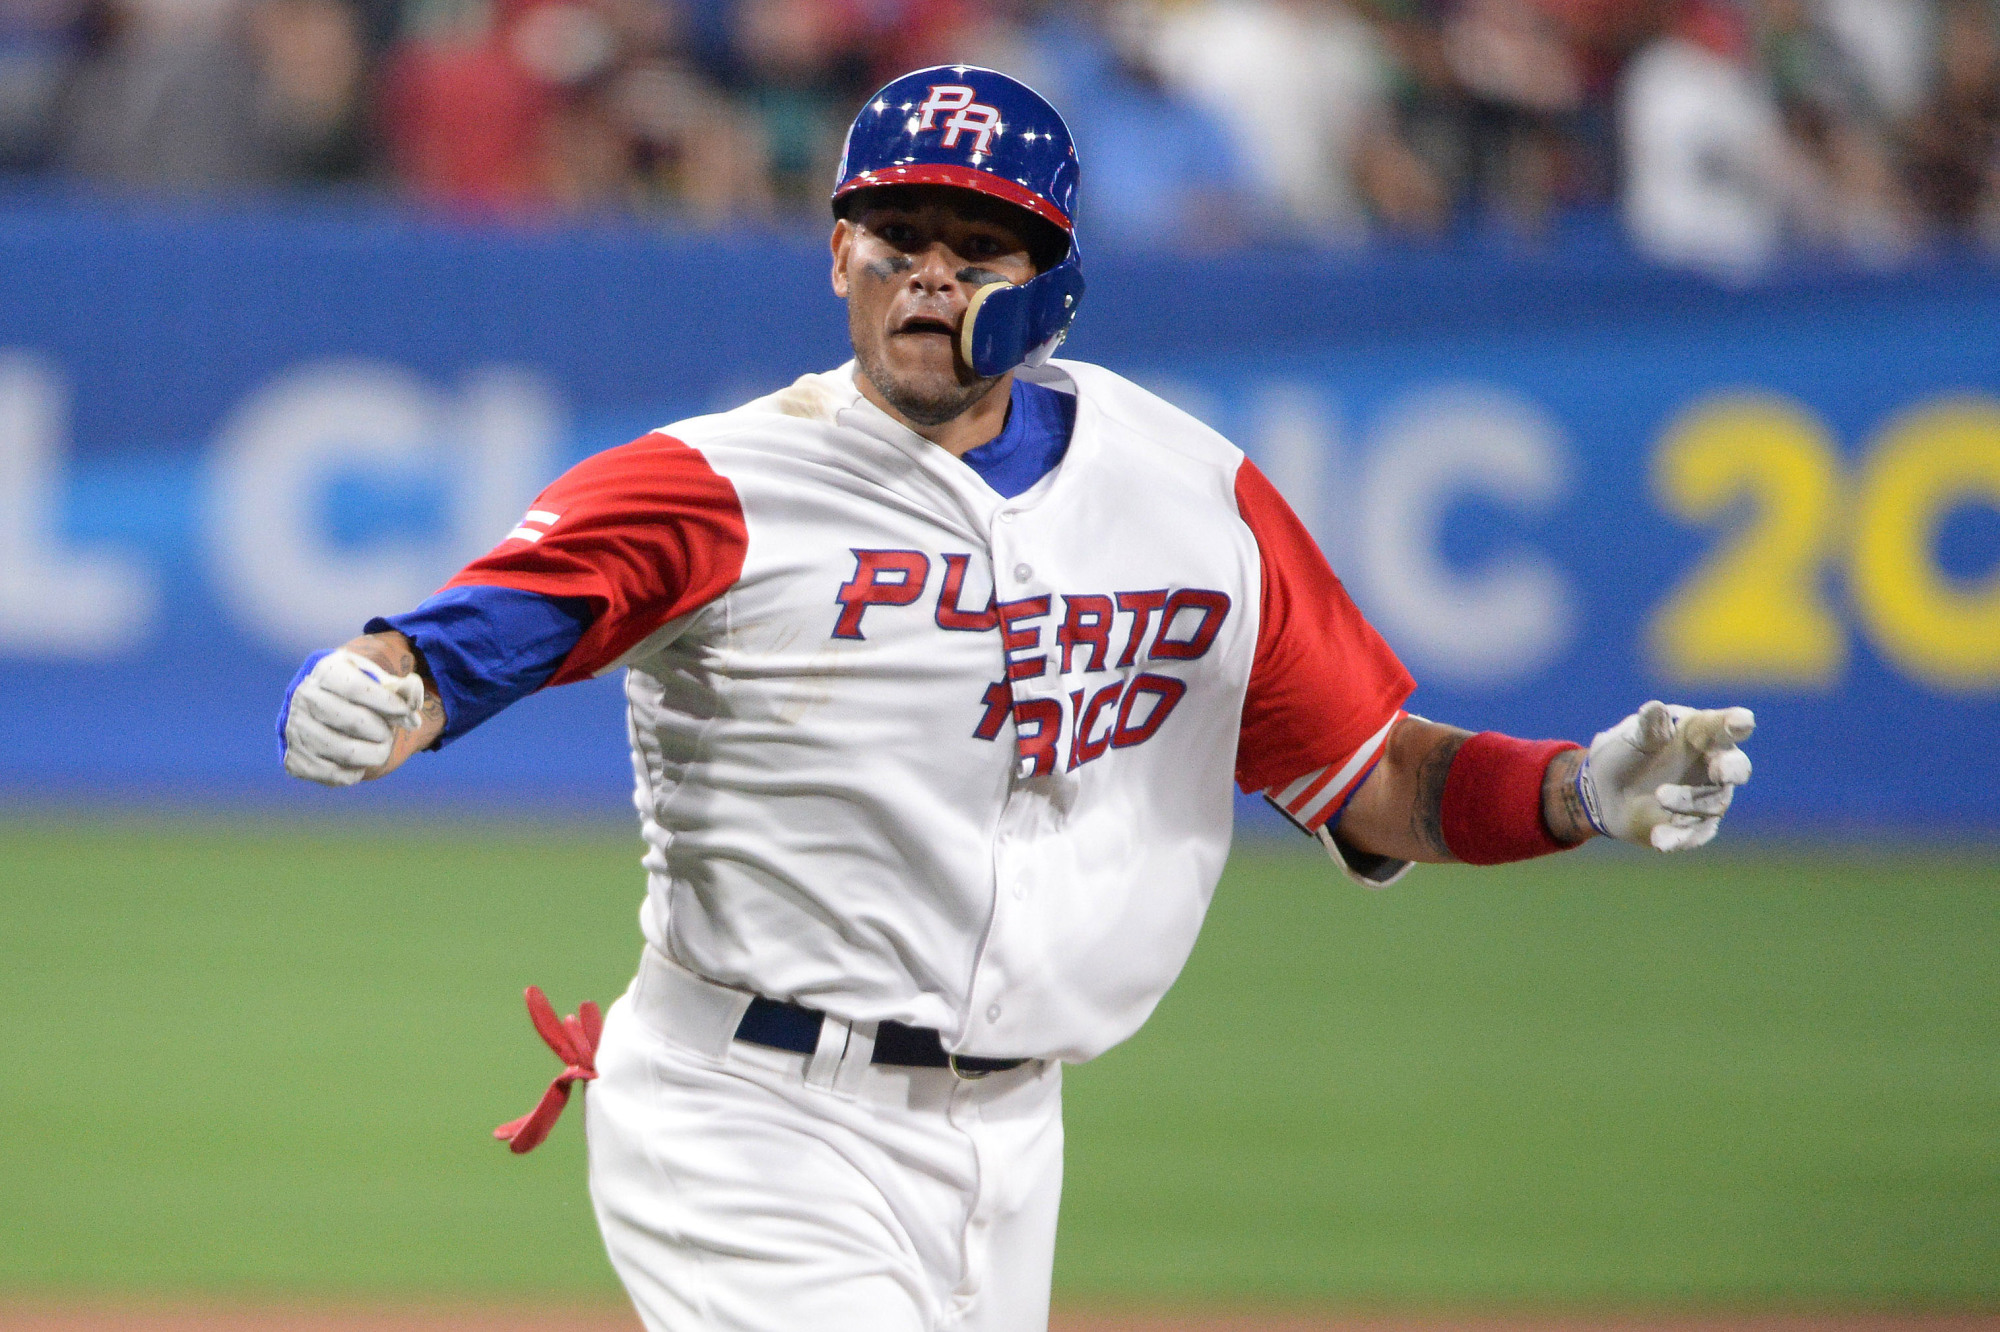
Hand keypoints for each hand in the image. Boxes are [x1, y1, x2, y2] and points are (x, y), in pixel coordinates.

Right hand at [279, 647, 426, 786]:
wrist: (316, 708)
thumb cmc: (355, 692)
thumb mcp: (376, 680)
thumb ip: (399, 689)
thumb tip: (414, 700)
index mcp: (326, 672)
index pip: (356, 688)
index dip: (388, 703)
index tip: (406, 712)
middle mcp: (304, 699)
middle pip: (353, 722)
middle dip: (382, 731)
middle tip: (389, 733)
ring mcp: (296, 731)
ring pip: (346, 752)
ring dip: (375, 754)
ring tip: (381, 747)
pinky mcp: (296, 760)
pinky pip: (335, 775)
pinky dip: (357, 772)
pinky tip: (361, 760)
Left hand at [1578, 701, 1753, 851]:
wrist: (1602, 792)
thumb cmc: (1624, 754)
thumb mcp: (1631, 739)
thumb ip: (1646, 728)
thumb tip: (1655, 708)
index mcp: (1699, 735)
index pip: (1721, 727)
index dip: (1733, 724)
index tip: (1743, 721)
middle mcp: (1711, 766)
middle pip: (1736, 767)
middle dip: (1731, 768)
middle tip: (1721, 770)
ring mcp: (1705, 798)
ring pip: (1713, 803)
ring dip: (1688, 801)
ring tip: (1660, 795)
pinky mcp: (1692, 826)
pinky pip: (1694, 834)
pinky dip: (1679, 837)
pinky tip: (1660, 840)